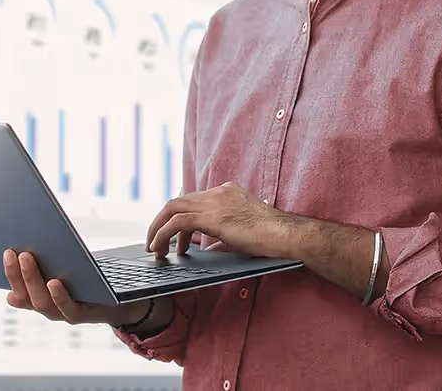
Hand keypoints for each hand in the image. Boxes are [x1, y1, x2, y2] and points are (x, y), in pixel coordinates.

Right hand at [2, 249, 148, 325]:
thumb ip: (45, 263)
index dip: (8, 274)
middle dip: (16, 273)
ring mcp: (65, 313)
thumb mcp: (66, 267)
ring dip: (32, 280)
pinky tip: (54, 281)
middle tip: (11, 251)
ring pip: (42, 303)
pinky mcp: (86, 315)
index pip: (18, 289)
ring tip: (27, 257)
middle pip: (26, 296)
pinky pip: (68, 309)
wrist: (125, 300)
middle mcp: (50, 308)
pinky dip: (59, 296)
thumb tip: (20, 245)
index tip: (3, 252)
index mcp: (41, 297)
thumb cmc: (90, 279)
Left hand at [146, 181, 304, 257]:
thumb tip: (208, 249)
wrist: (286, 235)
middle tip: (155, 242)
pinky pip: (177, 222)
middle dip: (161, 222)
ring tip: (155, 249)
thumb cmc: (271, 238)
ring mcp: (214, 202)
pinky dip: (164, 234)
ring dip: (158, 229)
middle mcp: (218, 192)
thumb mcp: (241, 234)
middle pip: (177, 202)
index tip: (173, 237)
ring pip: (172, 209)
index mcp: (226, 192)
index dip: (177, 218)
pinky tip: (161, 248)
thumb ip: (221, 237)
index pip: (192, 200)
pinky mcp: (212, 216)